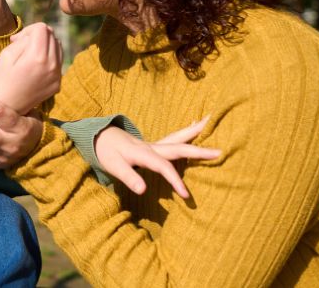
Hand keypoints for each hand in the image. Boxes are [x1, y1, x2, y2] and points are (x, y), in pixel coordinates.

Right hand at [0, 23, 62, 114]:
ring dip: (45, 45)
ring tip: (29, 55)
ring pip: (58, 46)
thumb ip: (24, 39)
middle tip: (22, 46)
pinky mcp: (58, 83)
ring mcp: (57, 76)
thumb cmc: (1, 80)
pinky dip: (49, 58)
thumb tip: (35, 35)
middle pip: (52, 35)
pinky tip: (35, 66)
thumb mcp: (6, 54)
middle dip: (37, 36)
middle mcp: (52, 66)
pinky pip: (58, 61)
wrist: (6, 108)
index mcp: (38, 57)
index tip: (16, 41)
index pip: (42, 28)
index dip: (28, 30)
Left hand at [94, 116, 220, 198]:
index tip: (186, 195)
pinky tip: (198, 126)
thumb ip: (128, 177)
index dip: (175, 180)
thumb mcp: (113, 166)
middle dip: (199, 151)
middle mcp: (152, 146)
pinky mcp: (154, 144)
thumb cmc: (106, 152)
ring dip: (196, 132)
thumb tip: (143, 189)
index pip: (163, 167)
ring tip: (213, 123)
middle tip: (220, 152)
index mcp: (143, 153)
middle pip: (178, 147)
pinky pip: (175, 138)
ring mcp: (154, 144)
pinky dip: (188, 133)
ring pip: (179, 137)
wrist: (99, 136)